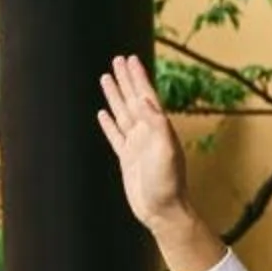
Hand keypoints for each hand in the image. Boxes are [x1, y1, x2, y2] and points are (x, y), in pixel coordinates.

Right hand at [93, 55, 193, 232]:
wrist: (163, 211)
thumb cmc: (168, 184)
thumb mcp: (166, 152)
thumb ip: (157, 125)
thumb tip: (144, 100)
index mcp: (159, 129)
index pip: (146, 96)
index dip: (138, 78)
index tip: (129, 59)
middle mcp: (148, 134)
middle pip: (133, 99)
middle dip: (126, 80)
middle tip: (117, 59)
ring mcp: (137, 145)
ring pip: (122, 113)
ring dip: (115, 95)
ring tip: (106, 77)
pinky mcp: (127, 158)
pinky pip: (115, 135)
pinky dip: (109, 123)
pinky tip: (103, 113)